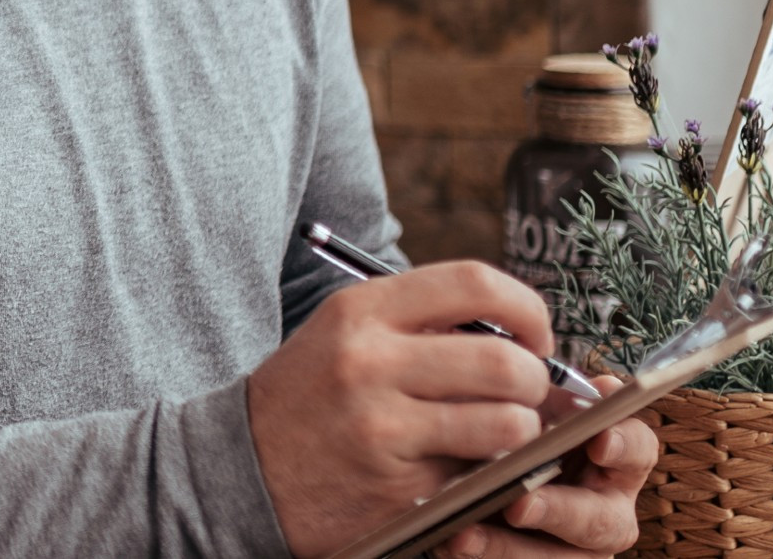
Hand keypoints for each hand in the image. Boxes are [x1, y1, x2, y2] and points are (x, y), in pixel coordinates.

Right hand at [246, 262, 562, 557]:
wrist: (238, 470)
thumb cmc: (308, 397)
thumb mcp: (345, 335)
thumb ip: (421, 323)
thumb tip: (520, 332)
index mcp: (361, 311)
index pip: (476, 283)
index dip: (527, 308)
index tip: (535, 335)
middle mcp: (370, 363)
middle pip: (505, 360)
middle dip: (535, 381)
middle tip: (526, 393)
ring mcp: (384, 429)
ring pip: (508, 424)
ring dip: (521, 433)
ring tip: (500, 433)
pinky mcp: (398, 488)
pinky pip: (480, 473)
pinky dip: (487, 472)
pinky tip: (461, 465)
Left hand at [436, 375, 653, 557]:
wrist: (467, 472)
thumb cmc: (509, 428)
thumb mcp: (524, 403)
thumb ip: (537, 383)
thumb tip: (540, 348)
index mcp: (613, 459)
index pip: (638, 449)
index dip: (624, 444)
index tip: (599, 440)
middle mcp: (605, 509)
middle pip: (599, 519)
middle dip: (559, 511)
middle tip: (521, 503)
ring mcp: (576, 549)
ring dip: (509, 548)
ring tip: (465, 533)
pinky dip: (483, 555)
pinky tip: (450, 539)